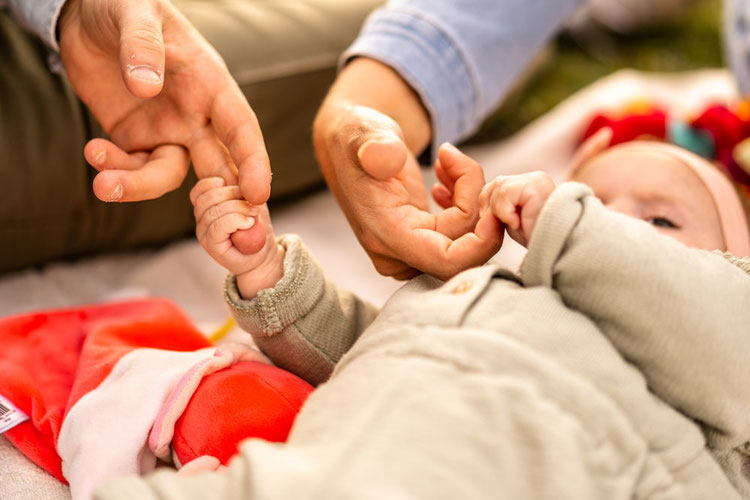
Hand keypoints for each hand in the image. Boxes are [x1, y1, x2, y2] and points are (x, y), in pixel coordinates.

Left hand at [59, 0, 269, 205]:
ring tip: (104, 185)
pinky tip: (93, 152)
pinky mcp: (135, 141)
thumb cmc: (124, 5)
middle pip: (218, 164)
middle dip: (218, 197)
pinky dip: (115, 171)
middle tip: (212, 226)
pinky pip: (133, 169)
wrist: (84, 15)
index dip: (252, 161)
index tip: (258, 194)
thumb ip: (142, 44)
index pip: (240, 128)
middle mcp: (195, 116)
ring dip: (140, 186)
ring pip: (169, 175)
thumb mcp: (135, 12)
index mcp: (210, 84)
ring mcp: (166, 132)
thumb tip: (146, 85)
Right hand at [191, 177, 282, 298]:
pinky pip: (219, 226)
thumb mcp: (250, 203)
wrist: (263, 257)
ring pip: (214, 211)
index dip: (212, 184)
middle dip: (232, 195)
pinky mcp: (211, 244)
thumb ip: (241, 190)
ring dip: (239, 209)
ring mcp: (204, 232)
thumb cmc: (257, 230)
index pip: (198, 191)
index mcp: (207, 207)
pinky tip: (249, 223)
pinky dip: (236, 221)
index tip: (234, 186)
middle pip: (207, 198)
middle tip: (253, 205)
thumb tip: (239, 174)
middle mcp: (201, 220)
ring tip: (254, 216)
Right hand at [314, 59, 499, 279]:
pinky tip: (447, 176)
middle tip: (462, 163)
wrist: (349, 143)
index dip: (480, 243)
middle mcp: (397, 251)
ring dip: (470, 200)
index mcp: (385, 234)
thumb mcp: (364, 132)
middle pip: (462, 248)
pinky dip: (464, 202)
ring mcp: (409, 248)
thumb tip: (384, 156)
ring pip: (464, 240)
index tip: (492, 205)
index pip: (446, 261)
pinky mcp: (420, 238)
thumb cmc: (357, 136)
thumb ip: (375, 146)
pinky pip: (459, 233)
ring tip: (450, 162)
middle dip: (476, 207)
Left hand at [479, 171, 555, 247]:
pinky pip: (506, 192)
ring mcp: (538, 180)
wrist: (551, 251)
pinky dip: (505, 212)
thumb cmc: (534, 240)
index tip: (497, 224)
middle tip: (510, 225)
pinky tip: (519, 223)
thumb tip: (484, 203)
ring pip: (499, 187)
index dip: (489, 203)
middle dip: (494, 207)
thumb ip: (499, 205)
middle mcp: (536, 179)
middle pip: (496, 183)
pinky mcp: (537, 184)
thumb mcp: (511, 220)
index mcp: (531, 185)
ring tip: (517, 224)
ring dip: (501, 212)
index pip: (497, 184)